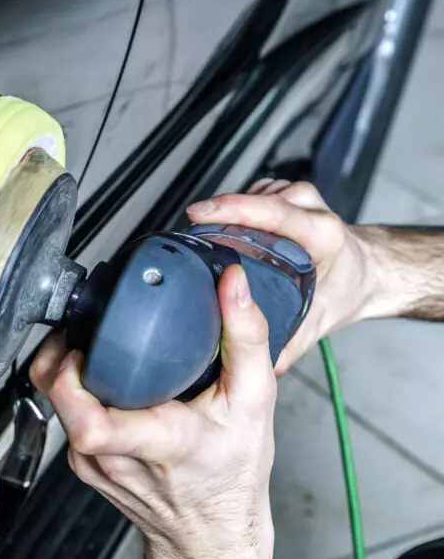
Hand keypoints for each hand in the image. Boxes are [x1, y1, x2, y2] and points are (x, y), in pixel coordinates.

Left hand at [30, 264, 275, 558]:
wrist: (212, 536)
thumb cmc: (231, 477)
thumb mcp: (255, 404)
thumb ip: (246, 339)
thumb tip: (234, 286)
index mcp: (152, 444)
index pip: (88, 424)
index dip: (71, 378)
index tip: (84, 346)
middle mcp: (110, 459)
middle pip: (56, 399)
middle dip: (61, 353)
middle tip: (87, 326)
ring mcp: (89, 464)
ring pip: (54, 405)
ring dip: (65, 369)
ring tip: (94, 343)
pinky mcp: (82, 464)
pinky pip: (63, 416)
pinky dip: (73, 390)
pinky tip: (100, 376)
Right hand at [187, 178, 376, 373]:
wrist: (365, 272)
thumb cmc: (345, 288)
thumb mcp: (320, 321)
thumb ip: (290, 344)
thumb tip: (260, 364)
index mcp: (323, 235)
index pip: (274, 213)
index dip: (232, 209)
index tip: (199, 215)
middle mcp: (312, 210)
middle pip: (258, 200)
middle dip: (220, 214)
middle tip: (193, 237)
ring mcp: (299, 199)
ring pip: (254, 194)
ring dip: (230, 213)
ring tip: (215, 240)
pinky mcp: (286, 195)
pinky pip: (254, 194)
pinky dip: (238, 209)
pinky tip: (231, 231)